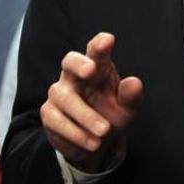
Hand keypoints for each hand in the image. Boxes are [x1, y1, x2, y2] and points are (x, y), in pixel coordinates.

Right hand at [40, 32, 141, 172]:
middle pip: (69, 62)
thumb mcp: (127, 108)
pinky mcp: (49, 114)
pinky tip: (92, 143)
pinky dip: (76, 133)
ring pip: (65, 98)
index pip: (95, 51)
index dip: (99, 45)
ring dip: (85, 115)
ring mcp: (59, 94)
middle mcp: (74, 76)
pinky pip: (57, 121)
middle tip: (92, 70)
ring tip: (104, 131)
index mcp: (97, 68)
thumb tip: (134, 83)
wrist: (96, 143)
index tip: (108, 40)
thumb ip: (131, 96)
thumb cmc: (112, 114)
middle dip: (79, 64)